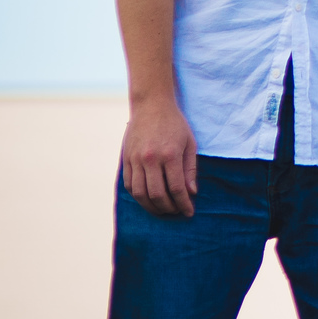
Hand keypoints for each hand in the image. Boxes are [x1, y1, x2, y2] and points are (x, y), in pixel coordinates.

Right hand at [121, 98, 197, 217]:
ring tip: (162, 210)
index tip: (188, 212)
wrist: (151, 106)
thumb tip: (191, 193)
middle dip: (168, 208)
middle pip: (157, 194)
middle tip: (176, 212)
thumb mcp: (190, 143)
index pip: (176, 188)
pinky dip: (138, 196)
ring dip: (151, 207)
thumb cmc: (175, 124)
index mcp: (170, 154)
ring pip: (140, 194)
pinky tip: (148, 200)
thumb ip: (190, 169)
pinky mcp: (126, 160)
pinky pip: (130, 185)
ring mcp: (135, 160)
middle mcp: (150, 159)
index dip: (183, 203)